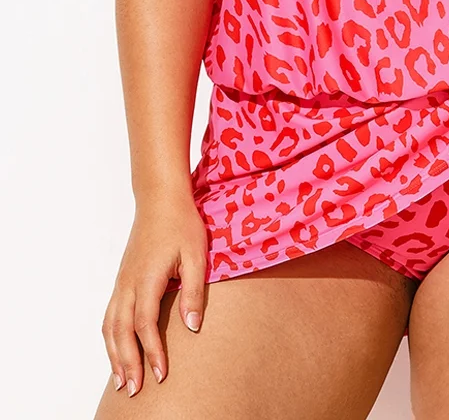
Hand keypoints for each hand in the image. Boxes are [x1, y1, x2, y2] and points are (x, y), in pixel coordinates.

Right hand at [101, 190, 208, 395]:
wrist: (160, 199)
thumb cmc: (181, 224)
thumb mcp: (196, 255)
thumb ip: (194, 292)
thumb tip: (192, 328)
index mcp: (147, 278)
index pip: (145, 325)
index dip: (152, 353)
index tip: (161, 375)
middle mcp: (128, 283)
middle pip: (121, 332)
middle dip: (127, 363)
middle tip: (134, 391)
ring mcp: (122, 281)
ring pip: (110, 325)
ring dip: (114, 355)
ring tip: (121, 381)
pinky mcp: (122, 279)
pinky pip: (110, 315)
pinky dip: (110, 338)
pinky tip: (117, 351)